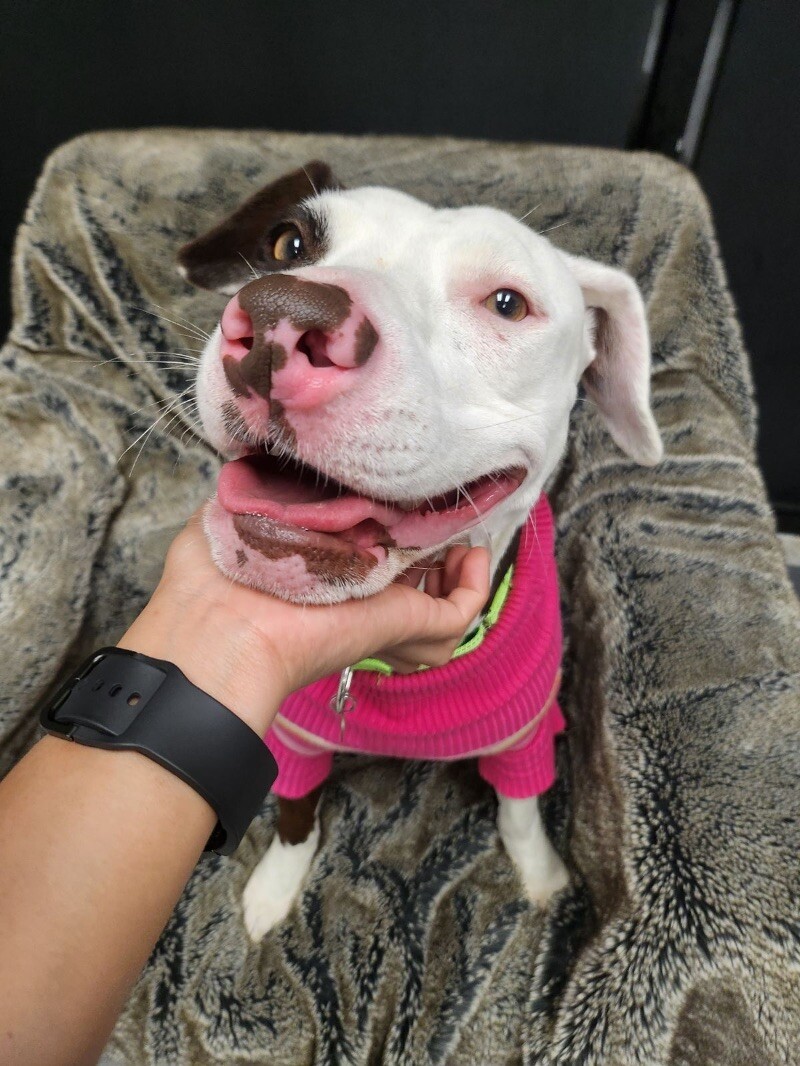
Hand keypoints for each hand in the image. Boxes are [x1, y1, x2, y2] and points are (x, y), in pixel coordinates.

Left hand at [119, 508, 489, 734]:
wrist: (222, 633)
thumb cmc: (213, 582)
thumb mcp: (229, 517)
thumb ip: (256, 490)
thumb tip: (272, 464)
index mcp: (322, 569)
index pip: (371, 551)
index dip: (392, 524)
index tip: (402, 493)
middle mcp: (357, 591)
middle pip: (414, 579)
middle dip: (434, 547)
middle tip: (441, 512)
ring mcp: (384, 610)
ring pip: (443, 604)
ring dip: (459, 569)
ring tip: (459, 538)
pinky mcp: (406, 621)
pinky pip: (461, 612)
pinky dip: (476, 585)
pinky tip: (470, 552)